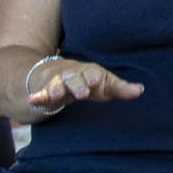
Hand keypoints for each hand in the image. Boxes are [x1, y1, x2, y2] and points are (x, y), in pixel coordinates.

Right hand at [23, 55, 143, 112]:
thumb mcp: (104, 84)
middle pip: (74, 79)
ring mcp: (58, 83)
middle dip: (77, 85)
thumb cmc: (88, 81)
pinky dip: (37, 96)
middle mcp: (73, 75)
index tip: (95, 80)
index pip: (92, 73)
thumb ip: (121, 88)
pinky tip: (32, 99)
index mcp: (89, 73)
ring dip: (56, 89)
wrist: (59, 74)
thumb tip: (140, 90)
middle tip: (81, 93)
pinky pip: (41, 94)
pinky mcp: (45, 91)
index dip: (93, 76)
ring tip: (55, 95)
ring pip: (57, 85)